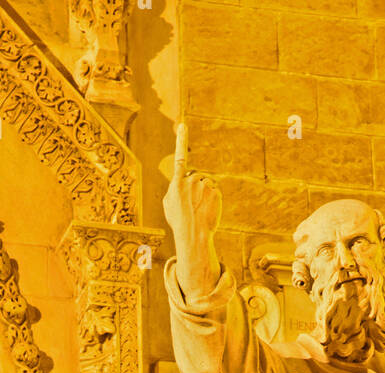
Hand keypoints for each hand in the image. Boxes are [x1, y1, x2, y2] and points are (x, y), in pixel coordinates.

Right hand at [163, 123, 221, 300]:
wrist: (194, 235)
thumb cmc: (179, 221)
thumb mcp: (169, 204)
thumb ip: (173, 188)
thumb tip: (179, 181)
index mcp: (177, 182)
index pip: (179, 157)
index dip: (181, 140)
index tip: (182, 125)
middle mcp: (191, 180)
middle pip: (196, 176)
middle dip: (196, 186)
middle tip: (192, 204)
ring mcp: (204, 186)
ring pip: (206, 183)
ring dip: (204, 193)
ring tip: (200, 208)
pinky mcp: (215, 192)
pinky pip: (215, 190)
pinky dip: (213, 198)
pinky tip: (208, 209)